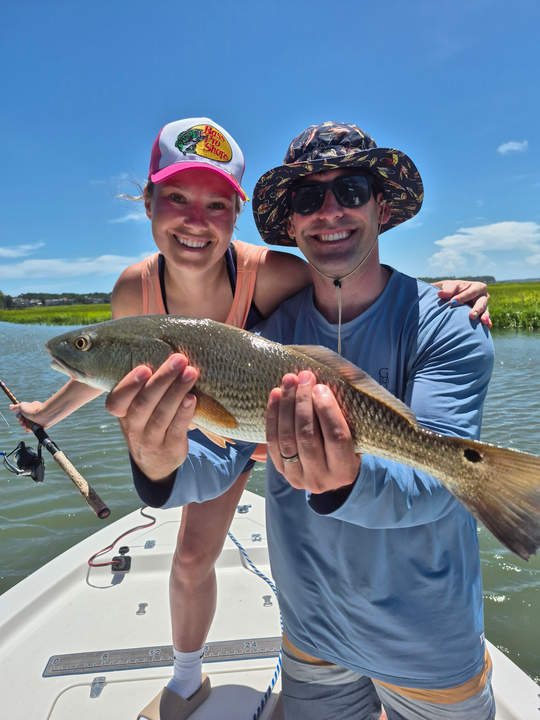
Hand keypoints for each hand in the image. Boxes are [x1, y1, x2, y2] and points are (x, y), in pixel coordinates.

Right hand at [9, 401, 44, 431]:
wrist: (44, 416)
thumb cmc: (33, 410)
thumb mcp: (23, 406)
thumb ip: (16, 407)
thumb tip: (10, 406)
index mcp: (32, 407)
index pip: (23, 412)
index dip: (19, 415)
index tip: (19, 416)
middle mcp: (35, 413)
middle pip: (25, 419)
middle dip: (21, 421)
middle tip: (22, 421)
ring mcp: (37, 419)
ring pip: (28, 424)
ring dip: (25, 425)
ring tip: (25, 425)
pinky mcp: (40, 425)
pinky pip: (33, 429)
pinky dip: (30, 429)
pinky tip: (28, 429)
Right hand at [105, 354, 197, 481]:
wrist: (155, 462)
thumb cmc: (148, 419)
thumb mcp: (137, 406)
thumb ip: (144, 384)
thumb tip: (164, 343)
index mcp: (122, 412)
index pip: (117, 400)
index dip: (129, 385)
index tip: (144, 368)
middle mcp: (133, 427)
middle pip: (144, 403)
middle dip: (162, 379)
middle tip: (179, 359)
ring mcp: (150, 440)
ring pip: (162, 415)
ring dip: (177, 391)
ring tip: (191, 372)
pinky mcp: (169, 448)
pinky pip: (176, 429)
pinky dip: (185, 412)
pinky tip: (193, 397)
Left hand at [266, 371, 360, 493]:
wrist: (330, 477)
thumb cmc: (346, 449)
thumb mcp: (354, 438)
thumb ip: (342, 418)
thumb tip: (321, 386)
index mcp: (344, 470)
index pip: (336, 438)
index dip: (327, 411)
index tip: (321, 387)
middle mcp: (320, 478)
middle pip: (307, 436)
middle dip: (303, 402)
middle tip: (303, 377)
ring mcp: (297, 477)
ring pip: (287, 438)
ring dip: (286, 405)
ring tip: (288, 381)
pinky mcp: (280, 470)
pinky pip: (272, 441)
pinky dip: (272, 415)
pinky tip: (276, 394)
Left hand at [434, 280, 491, 325]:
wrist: (455, 296)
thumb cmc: (453, 290)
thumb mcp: (450, 287)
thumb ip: (447, 290)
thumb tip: (441, 294)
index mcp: (477, 287)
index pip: (471, 292)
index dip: (462, 297)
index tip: (452, 303)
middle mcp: (483, 296)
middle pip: (482, 302)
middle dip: (477, 309)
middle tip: (471, 316)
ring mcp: (484, 306)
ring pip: (485, 311)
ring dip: (484, 316)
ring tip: (483, 322)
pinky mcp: (483, 315)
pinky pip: (486, 319)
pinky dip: (487, 322)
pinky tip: (487, 327)